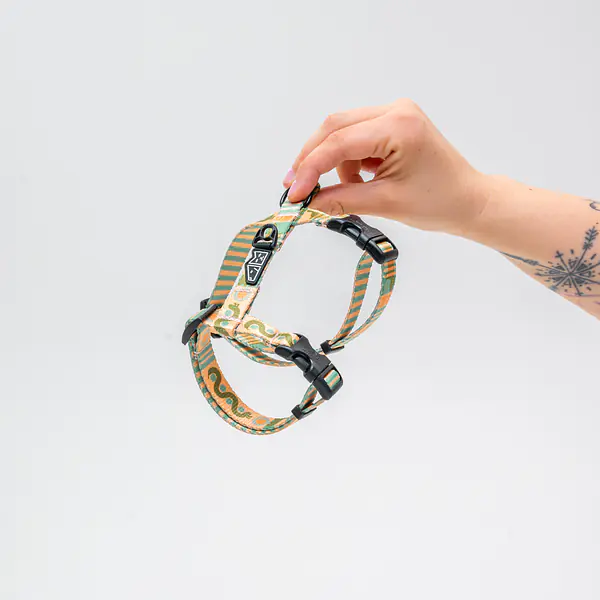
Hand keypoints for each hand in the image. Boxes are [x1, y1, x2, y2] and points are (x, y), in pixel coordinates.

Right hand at [283, 99, 487, 236]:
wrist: (469, 202)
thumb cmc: (441, 201)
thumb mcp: (386, 203)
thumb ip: (341, 199)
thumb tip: (308, 202)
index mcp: (399, 126)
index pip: (339, 142)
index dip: (310, 168)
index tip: (294, 192)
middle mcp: (396, 111)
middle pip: (335, 127)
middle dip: (312, 159)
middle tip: (297, 188)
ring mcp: (395, 115)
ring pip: (342, 132)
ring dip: (334, 164)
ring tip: (348, 191)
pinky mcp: (393, 125)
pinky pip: (356, 138)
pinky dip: (348, 162)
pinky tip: (360, 181)